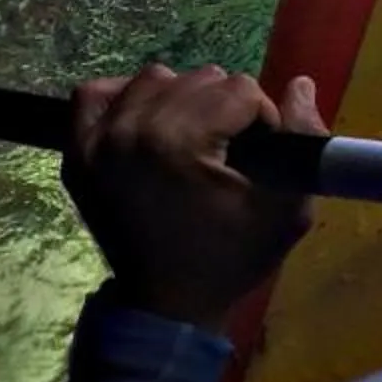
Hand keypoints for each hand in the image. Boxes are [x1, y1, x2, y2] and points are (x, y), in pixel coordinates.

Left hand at [65, 63, 325, 328]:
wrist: (166, 304)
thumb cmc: (230, 259)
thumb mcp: (285, 211)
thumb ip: (304, 140)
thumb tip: (300, 84)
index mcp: (180, 143)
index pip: (241, 90)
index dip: (262, 121)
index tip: (258, 158)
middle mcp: (132, 129)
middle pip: (201, 79)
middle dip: (225, 110)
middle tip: (227, 153)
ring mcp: (97, 139)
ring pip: (156, 77)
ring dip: (182, 100)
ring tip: (191, 140)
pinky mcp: (77, 150)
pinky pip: (97, 92)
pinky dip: (126, 98)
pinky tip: (147, 123)